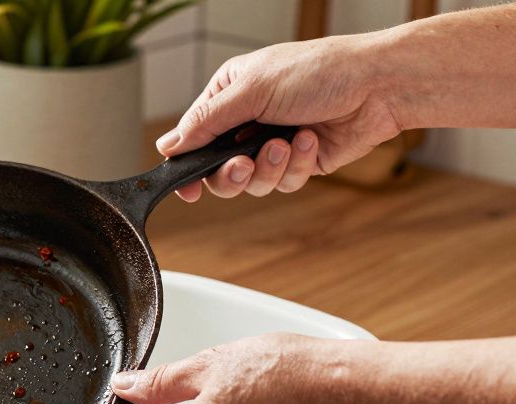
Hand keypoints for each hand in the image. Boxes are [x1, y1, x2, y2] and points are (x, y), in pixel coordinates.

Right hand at [159, 35, 402, 201]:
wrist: (378, 85)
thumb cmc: (319, 70)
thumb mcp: (251, 89)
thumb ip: (206, 122)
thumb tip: (168, 145)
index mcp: (229, 96)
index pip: (193, 138)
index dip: (186, 165)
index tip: (185, 189)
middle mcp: (249, 121)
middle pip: (217, 170)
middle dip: (232, 172)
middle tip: (243, 165)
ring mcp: (274, 144)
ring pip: (251, 182)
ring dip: (269, 167)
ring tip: (286, 143)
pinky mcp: (300, 162)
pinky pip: (283, 182)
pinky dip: (295, 165)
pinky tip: (309, 140)